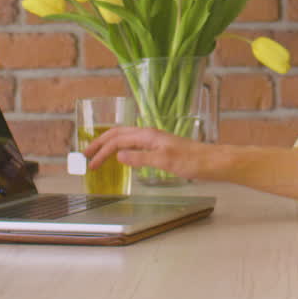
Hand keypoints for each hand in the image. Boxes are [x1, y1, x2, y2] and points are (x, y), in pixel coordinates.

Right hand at [83, 125, 206, 179]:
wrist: (212, 162)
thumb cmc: (191, 161)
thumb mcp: (164, 162)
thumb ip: (140, 158)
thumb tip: (118, 156)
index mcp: (148, 135)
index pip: (117, 140)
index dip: (102, 151)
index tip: (90, 164)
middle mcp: (149, 135)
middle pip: (118, 134)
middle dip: (100, 143)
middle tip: (85, 155)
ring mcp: (155, 140)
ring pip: (125, 138)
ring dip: (109, 145)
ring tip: (97, 154)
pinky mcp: (159, 148)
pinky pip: (133, 145)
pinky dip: (121, 149)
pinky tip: (120, 157)